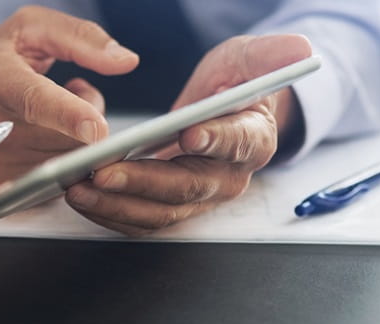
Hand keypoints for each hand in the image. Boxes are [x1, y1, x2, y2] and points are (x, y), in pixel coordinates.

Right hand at [0, 5, 137, 197]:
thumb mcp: (28, 29)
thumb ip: (81, 39)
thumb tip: (126, 61)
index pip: (36, 98)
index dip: (69, 114)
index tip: (97, 129)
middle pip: (62, 141)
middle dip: (87, 122)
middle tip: (76, 98)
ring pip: (61, 167)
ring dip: (73, 145)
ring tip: (52, 119)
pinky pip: (45, 188)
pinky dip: (56, 169)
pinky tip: (41, 147)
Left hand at [65, 34, 312, 234]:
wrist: (223, 112)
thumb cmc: (234, 84)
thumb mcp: (248, 59)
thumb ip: (269, 54)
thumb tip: (300, 47)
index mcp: (254, 139)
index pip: (239, 142)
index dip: (216, 139)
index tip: (189, 133)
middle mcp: (229, 177)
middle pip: (188, 186)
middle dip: (142, 182)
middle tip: (102, 172)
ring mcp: (199, 197)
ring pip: (160, 212)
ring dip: (117, 204)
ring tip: (79, 187)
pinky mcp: (172, 207)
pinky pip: (141, 219)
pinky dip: (109, 212)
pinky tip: (79, 196)